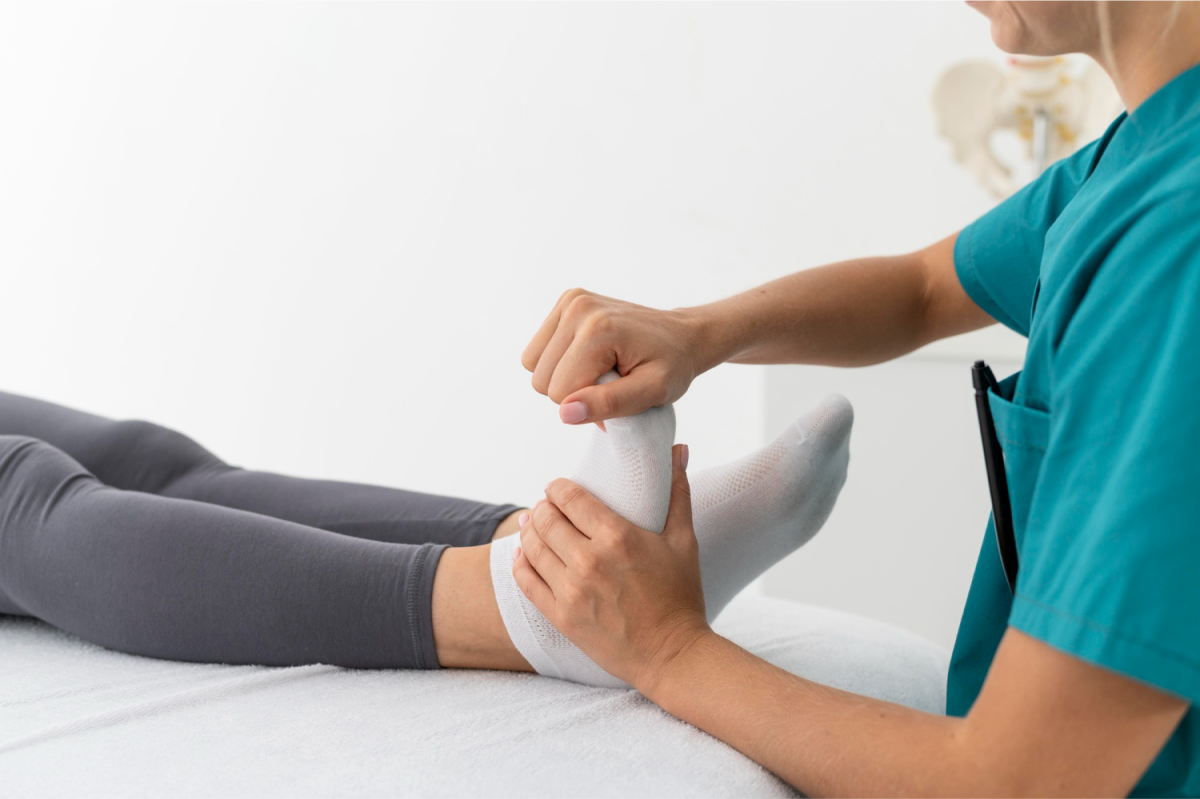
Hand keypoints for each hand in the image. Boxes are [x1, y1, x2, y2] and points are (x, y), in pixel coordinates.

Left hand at [511, 444, 710, 690]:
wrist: (672, 655)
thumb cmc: (681, 596)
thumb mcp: (684, 541)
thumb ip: (677, 492)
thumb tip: (679, 449)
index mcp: (618, 536)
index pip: (568, 497)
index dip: (557, 487)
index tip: (559, 488)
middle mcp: (589, 561)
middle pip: (544, 518)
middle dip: (542, 507)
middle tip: (547, 507)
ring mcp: (571, 590)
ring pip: (530, 546)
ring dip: (529, 531)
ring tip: (535, 526)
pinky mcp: (560, 616)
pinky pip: (525, 581)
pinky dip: (520, 562)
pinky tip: (525, 555)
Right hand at [521, 289, 709, 424]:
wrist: (683, 335)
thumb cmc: (672, 365)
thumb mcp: (652, 392)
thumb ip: (609, 404)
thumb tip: (565, 412)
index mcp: (598, 330)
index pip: (560, 393)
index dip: (588, 404)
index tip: (619, 390)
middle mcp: (578, 308)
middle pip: (541, 379)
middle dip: (574, 390)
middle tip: (611, 381)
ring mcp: (570, 301)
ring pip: (534, 365)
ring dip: (564, 376)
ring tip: (601, 369)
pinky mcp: (566, 301)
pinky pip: (538, 349)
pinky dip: (560, 361)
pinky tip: (590, 356)